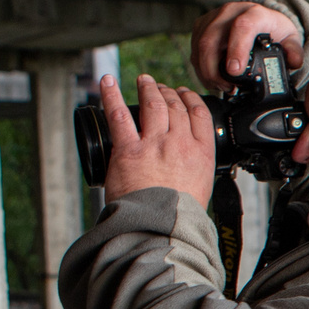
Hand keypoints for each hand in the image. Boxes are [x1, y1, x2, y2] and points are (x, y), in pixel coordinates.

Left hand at [99, 74, 215, 207]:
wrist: (160, 227)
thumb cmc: (179, 217)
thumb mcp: (201, 191)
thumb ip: (196, 173)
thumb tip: (191, 172)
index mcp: (201, 154)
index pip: (199, 115)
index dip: (191, 100)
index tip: (184, 95)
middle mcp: (180, 144)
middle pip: (175, 107)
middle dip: (168, 93)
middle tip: (161, 88)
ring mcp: (154, 144)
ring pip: (153, 105)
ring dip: (148, 89)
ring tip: (143, 81)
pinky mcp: (128, 149)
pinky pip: (118, 114)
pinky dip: (111, 95)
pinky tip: (107, 82)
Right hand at [190, 0, 304, 88]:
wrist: (258, 17)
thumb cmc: (273, 29)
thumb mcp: (289, 38)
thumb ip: (294, 51)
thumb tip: (294, 62)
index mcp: (254, 13)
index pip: (242, 27)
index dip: (236, 49)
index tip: (235, 71)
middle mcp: (230, 12)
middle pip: (211, 39)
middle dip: (214, 69)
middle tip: (227, 88)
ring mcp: (213, 17)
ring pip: (200, 46)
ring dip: (206, 71)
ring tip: (221, 87)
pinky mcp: (201, 26)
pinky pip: (194, 49)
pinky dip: (201, 68)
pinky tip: (213, 80)